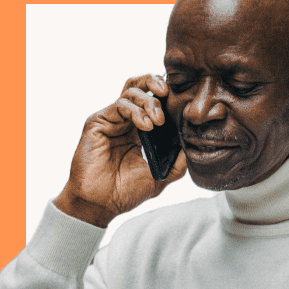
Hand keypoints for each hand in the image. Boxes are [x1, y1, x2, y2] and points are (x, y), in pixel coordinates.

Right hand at [54, 74, 186, 227]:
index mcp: (138, 130)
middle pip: (139, 86)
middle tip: (168, 95)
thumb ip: (177, 163)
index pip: (152, 101)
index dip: (165, 95)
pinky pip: (118, 105)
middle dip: (155, 83)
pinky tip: (146, 126)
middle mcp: (124, 121)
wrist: (101, 204)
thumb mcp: (160, 177)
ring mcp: (110, 120)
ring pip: (130, 92)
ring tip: (157, 121)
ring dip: (148, 101)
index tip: (180, 99)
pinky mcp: (97, 123)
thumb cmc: (125, 192)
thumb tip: (191, 147)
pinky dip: (135, 111)